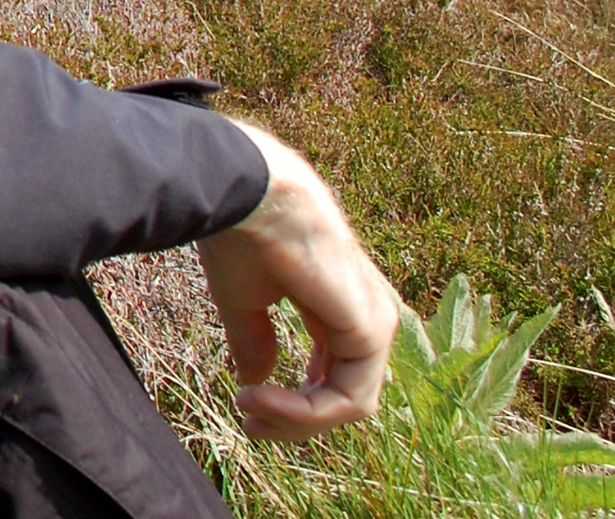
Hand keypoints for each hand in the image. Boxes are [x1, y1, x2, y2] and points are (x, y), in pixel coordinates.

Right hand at [195, 119, 399, 441]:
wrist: (247, 194)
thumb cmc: (241, 232)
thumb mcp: (243, 299)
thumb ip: (255, 340)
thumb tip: (255, 380)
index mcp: (335, 305)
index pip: (332, 373)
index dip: (294, 401)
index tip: (243, 403)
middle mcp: (362, 316)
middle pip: (344, 394)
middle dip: (296, 420)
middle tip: (248, 421)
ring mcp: (373, 324)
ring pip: (351, 404)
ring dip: (297, 421)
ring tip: (250, 409)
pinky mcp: (371, 330)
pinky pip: (349, 398)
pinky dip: (305, 413)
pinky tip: (261, 399)